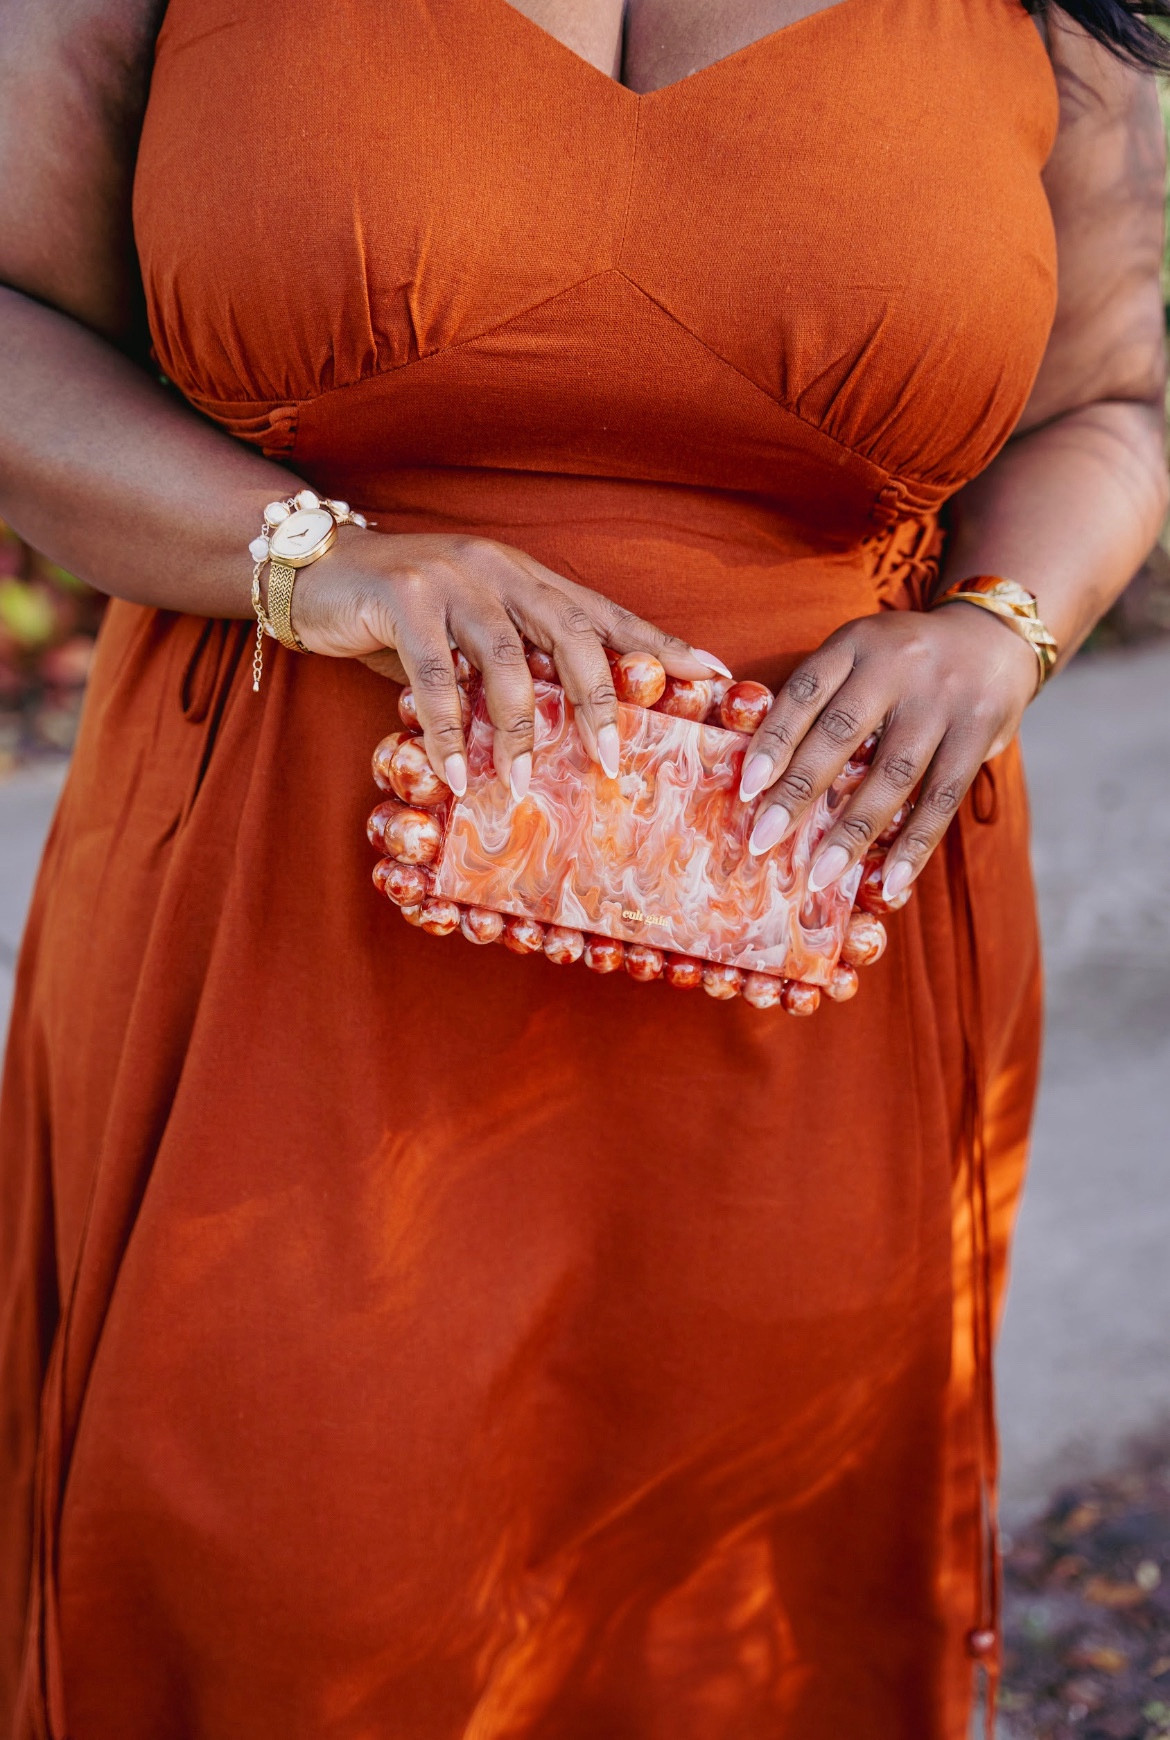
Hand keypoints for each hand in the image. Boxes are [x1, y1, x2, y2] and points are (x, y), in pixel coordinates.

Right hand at [290, 530, 726, 796]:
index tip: (714, 675)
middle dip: (600, 697)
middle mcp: (502, 571)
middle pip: (572, 632)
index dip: (661, 644)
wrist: (315, 567)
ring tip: (519, 780)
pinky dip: (444, 729)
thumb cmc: (402, 614)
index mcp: (529, 580)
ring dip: (515, 726)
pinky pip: (433, 674)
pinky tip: (454, 773)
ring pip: (505, 657)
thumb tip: (559, 734)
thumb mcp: (469, 634)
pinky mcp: (402, 597)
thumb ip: (513, 666)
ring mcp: (453, 579)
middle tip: (613, 757)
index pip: (606, 614)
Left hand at [736, 603, 1041, 900]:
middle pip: (841, 734)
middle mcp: (897, 666)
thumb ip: (822, 699)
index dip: (774, 741)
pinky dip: (914, 845)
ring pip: (891, 774)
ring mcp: (941, 700)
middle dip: (799, 792)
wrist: (993, 638)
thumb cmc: (902, 662)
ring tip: (821, 875)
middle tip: (764, 840)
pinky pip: (941, 798)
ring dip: (853, 831)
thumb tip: (766, 775)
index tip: (748, 789)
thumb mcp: (859, 655)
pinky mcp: (978, 733)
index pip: (806, 692)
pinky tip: (890, 881)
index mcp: (856, 644)